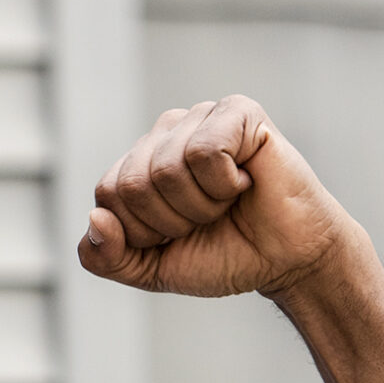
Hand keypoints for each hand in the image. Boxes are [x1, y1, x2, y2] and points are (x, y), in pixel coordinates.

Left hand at [77, 96, 356, 297]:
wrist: (288, 260)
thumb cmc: (223, 255)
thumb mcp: (151, 270)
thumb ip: (106, 257)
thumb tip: (95, 217)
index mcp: (137, 164)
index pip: (108, 195)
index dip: (143, 232)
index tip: (178, 236)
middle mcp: (163, 134)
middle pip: (132, 184)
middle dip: (171, 222)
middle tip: (208, 220)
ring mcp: (199, 118)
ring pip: (166, 169)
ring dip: (202, 205)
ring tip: (228, 201)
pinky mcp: (236, 112)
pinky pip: (205, 152)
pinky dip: (225, 183)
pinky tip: (245, 181)